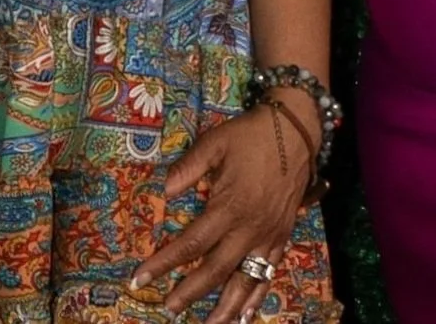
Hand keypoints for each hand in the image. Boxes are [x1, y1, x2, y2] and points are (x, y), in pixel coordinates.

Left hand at [131, 106, 311, 322]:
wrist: (295, 131)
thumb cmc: (250, 135)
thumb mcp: (214, 143)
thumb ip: (187, 169)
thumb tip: (161, 192)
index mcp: (229, 207)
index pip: (191, 244)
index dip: (164, 263)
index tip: (140, 278)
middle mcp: (249, 229)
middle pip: (215, 271)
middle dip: (189, 293)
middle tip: (167, 308)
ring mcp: (269, 236)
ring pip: (245, 281)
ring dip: (226, 307)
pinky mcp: (282, 237)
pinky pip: (269, 273)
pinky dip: (257, 296)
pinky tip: (247, 314)